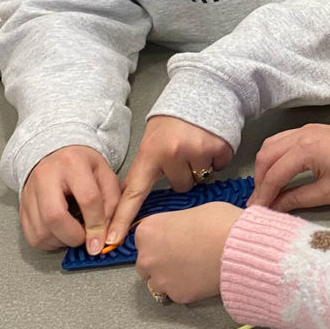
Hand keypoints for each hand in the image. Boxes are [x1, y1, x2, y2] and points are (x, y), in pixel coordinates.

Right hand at [20, 145, 120, 252]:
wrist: (53, 156)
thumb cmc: (81, 165)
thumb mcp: (104, 173)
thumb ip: (112, 201)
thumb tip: (108, 232)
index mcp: (72, 163)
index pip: (87, 198)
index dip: (97, 224)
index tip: (101, 241)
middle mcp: (46, 177)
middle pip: (55, 217)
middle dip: (74, 236)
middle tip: (85, 238)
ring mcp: (29, 193)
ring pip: (42, 231)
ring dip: (63, 241)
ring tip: (75, 232)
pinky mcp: (22, 209)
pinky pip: (33, 237)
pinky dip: (51, 243)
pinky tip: (61, 233)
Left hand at [106, 116, 232, 245]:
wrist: (204, 88)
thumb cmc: (175, 118)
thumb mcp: (152, 140)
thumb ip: (146, 167)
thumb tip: (129, 196)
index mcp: (150, 152)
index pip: (133, 192)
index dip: (122, 218)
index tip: (111, 240)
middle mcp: (171, 153)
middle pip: (179, 186)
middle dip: (182, 173)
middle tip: (183, 151)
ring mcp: (196, 151)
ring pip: (198, 179)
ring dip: (200, 166)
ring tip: (197, 145)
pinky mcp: (218, 148)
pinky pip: (218, 167)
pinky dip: (216, 158)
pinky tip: (211, 142)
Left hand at [135, 202, 241, 303]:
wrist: (237, 248)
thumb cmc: (219, 223)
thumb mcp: (195, 211)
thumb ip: (179, 224)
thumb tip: (184, 230)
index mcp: (148, 230)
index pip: (144, 238)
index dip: (160, 238)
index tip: (171, 239)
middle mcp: (147, 256)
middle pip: (147, 262)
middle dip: (161, 260)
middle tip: (183, 254)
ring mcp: (160, 279)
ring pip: (158, 281)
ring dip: (171, 276)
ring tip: (193, 267)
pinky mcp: (176, 295)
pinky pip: (176, 293)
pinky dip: (186, 287)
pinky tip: (201, 277)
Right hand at [247, 123, 329, 211]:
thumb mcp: (329, 193)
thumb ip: (298, 199)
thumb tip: (275, 207)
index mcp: (305, 150)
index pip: (273, 174)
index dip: (263, 195)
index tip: (256, 212)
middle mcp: (300, 135)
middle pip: (266, 156)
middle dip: (258, 179)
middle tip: (259, 201)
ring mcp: (305, 129)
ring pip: (272, 144)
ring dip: (265, 165)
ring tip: (267, 188)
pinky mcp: (311, 129)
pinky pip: (283, 139)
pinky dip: (275, 155)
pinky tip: (279, 170)